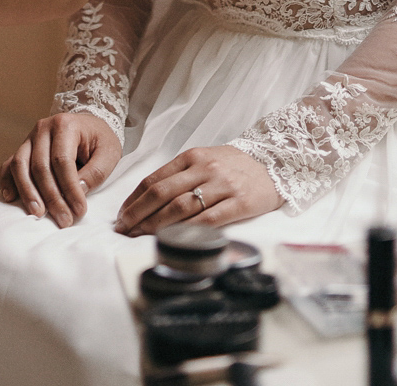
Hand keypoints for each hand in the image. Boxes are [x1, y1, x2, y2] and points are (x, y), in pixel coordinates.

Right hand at [0, 111, 123, 228]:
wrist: (88, 126)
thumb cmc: (99, 141)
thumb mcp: (108, 152)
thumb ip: (95, 172)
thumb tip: (78, 192)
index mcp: (66, 125)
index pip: (62, 160)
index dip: (70, 188)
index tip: (79, 211)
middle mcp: (43, 128)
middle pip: (40, 166)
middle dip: (51, 197)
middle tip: (63, 220)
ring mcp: (30, 138)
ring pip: (20, 165)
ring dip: (27, 192)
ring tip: (37, 214)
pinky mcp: (23, 149)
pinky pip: (9, 165)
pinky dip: (8, 181)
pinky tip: (10, 198)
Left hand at [114, 145, 281, 234]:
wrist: (275, 163)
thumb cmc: (234, 165)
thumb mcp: (205, 160)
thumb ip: (181, 175)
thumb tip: (148, 198)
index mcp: (192, 156)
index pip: (155, 179)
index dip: (134, 199)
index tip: (122, 215)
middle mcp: (204, 168)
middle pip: (162, 193)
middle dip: (138, 213)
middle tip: (123, 229)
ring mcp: (222, 185)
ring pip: (181, 207)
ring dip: (156, 225)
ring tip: (141, 236)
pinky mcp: (239, 203)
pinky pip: (208, 220)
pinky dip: (188, 231)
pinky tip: (174, 240)